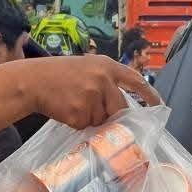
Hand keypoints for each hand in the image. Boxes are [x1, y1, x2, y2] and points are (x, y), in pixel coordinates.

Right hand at [26, 55, 159, 128]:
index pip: (135, 81)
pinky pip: (87, 125)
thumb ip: (107, 81)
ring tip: (74, 103)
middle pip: (119, 107)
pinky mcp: (80, 112)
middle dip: (110, 114)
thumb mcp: (88, 67)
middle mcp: (103, 79)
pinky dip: (78, 122)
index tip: (158, 105)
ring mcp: (92, 96)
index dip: (149, 94)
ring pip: (102, 119)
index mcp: (107, 66)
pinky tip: (67, 110)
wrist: (34, 81)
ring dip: (91, 118)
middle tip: (91, 107)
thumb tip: (123, 106)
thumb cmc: (60, 75)